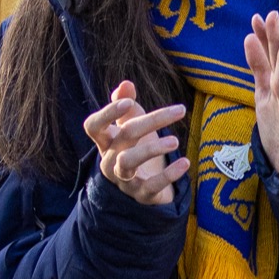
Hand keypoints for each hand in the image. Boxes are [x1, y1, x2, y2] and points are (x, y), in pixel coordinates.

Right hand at [84, 79, 187, 210]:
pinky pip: (152, 185)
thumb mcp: (132, 125)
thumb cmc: (136, 148)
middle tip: (180, 110)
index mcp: (105, 142)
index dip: (108, 113)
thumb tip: (125, 84)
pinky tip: (185, 162)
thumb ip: (127, 103)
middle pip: (124, 137)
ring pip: (128, 163)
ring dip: (152, 149)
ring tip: (175, 141)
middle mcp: (110, 161)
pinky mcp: (142, 194)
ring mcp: (124, 179)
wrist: (146, 187)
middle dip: (150, 122)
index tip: (128, 102)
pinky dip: (169, 174)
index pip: (93, 126)